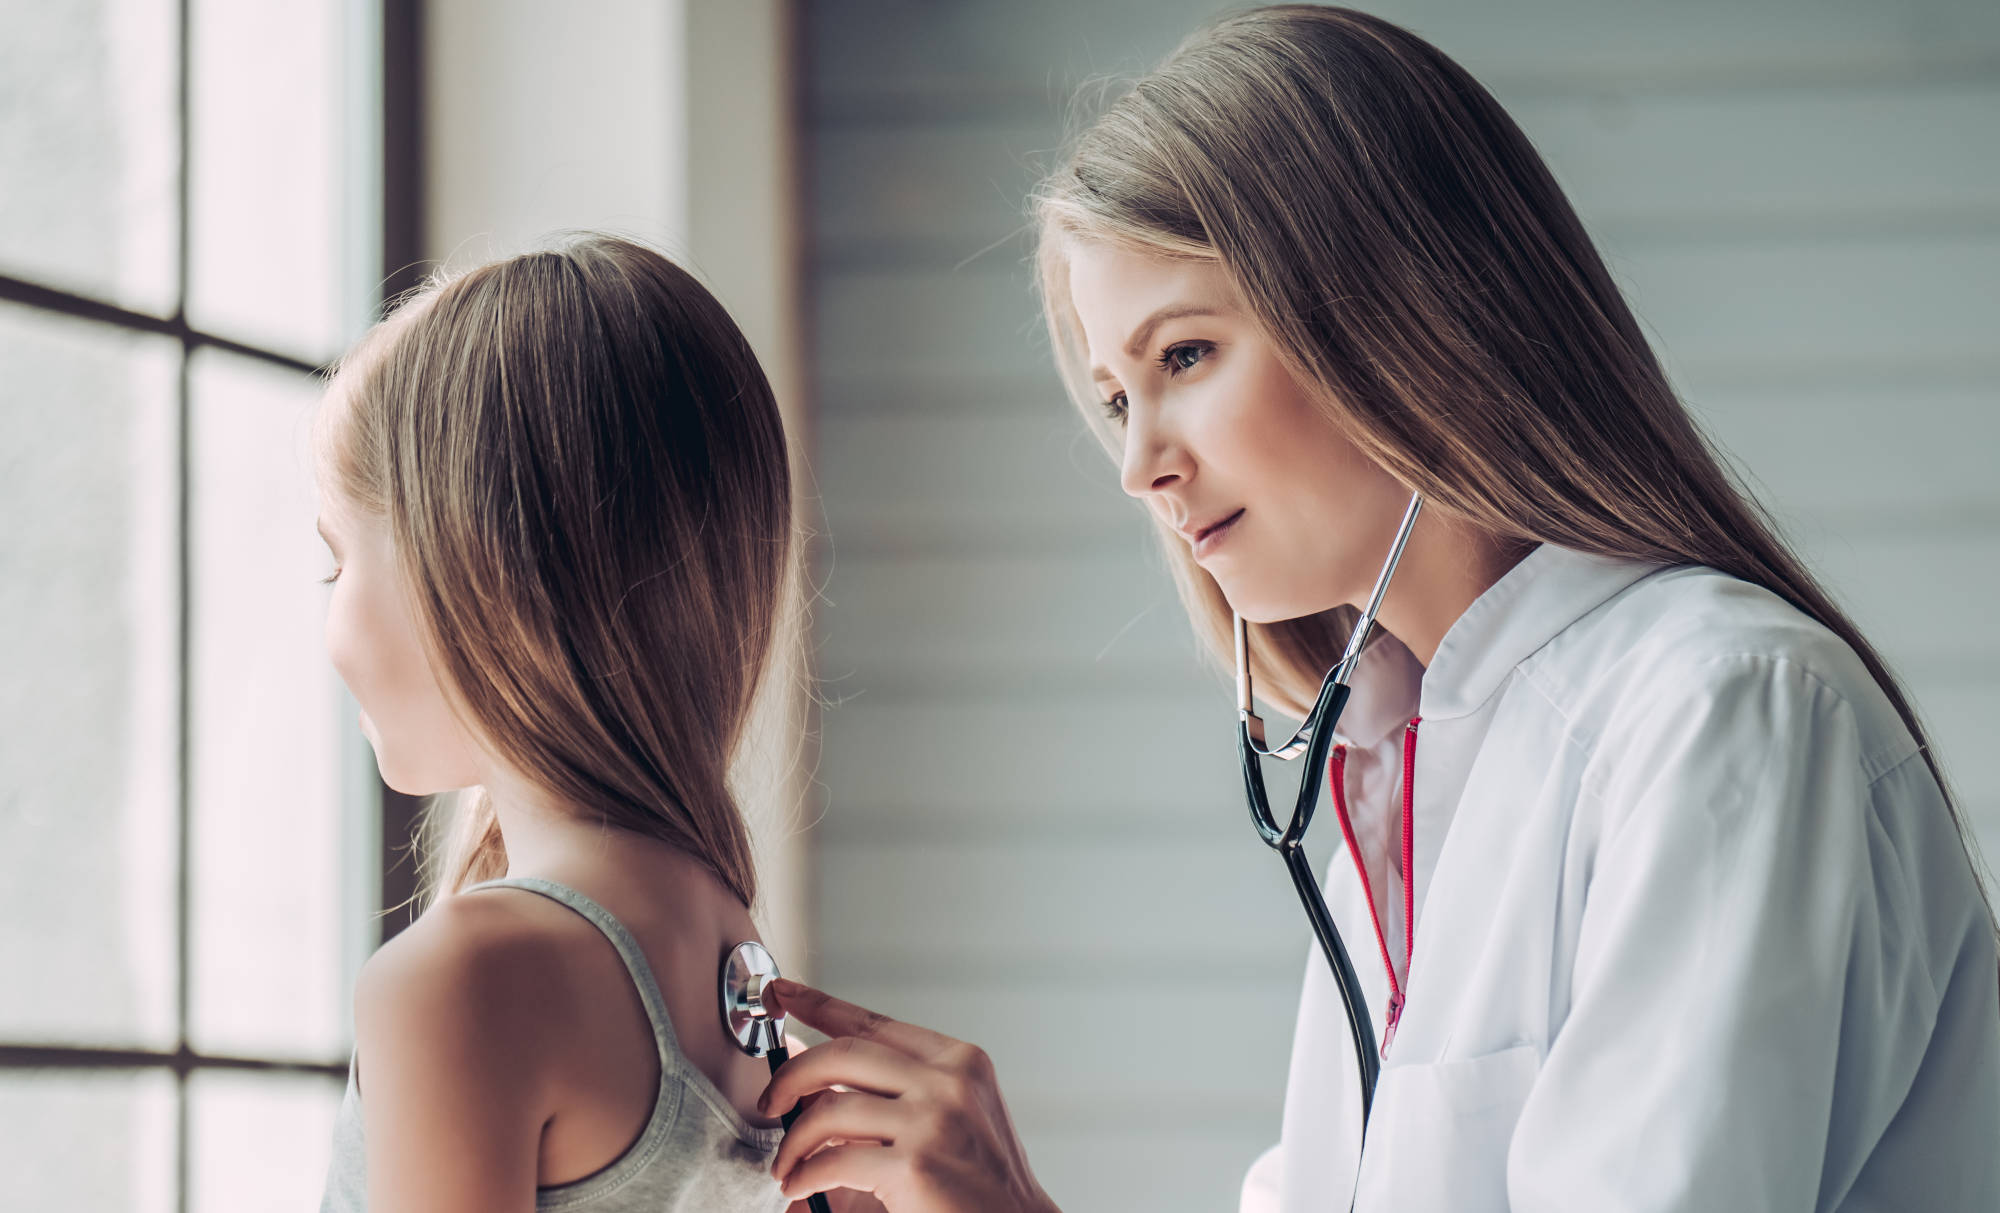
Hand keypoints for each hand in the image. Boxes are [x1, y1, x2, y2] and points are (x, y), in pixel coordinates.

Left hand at [761, 979, 1059, 1212]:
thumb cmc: (979, 1187)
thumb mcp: (944, 1123)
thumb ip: (884, 1096)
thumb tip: (805, 1076)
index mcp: (959, 1062)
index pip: (874, 1022)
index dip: (819, 1004)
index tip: (781, 992)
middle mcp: (948, 1081)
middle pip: (844, 1053)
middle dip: (793, 1073)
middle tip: (772, 1100)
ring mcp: (933, 1120)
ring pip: (831, 1108)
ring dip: (794, 1138)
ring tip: (785, 1163)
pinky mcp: (914, 1165)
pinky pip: (833, 1161)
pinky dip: (804, 1174)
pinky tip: (799, 1187)